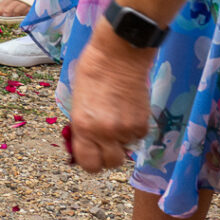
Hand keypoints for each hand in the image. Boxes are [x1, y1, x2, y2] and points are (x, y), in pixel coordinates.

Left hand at [65, 26, 152, 173]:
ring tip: (117, 117)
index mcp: (82, 126)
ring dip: (121, 139)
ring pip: (125, 148)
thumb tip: (83, 144)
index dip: (90, 161)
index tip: (91, 155)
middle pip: (110, 163)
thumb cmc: (92, 73)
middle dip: (107, 155)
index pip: (88, 163)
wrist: (118, 56)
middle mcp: (103, 132)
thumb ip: (81, 126)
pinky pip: (138, 137)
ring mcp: (125, 129)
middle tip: (106, 142)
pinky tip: (127, 111)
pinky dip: (133, 129)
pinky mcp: (142, 124)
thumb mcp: (77, 102)